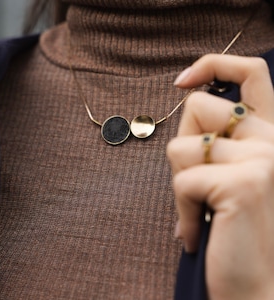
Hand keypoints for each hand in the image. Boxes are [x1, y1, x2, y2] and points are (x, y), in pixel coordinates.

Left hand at [167, 54, 273, 298]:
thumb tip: (186, 103)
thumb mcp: (227, 175)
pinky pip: (182, 180)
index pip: (250, 74)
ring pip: (181, 145)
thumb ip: (216, 141)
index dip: (213, 65)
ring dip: (180, 182)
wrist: (256, 285)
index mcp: (270, 135)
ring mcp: (265, 158)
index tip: (182, 82)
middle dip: (183, 145)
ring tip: (199, 210)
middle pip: (196, 108)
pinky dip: (181, 210)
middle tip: (196, 183)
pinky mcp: (246, 183)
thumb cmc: (233, 230)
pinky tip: (197, 232)